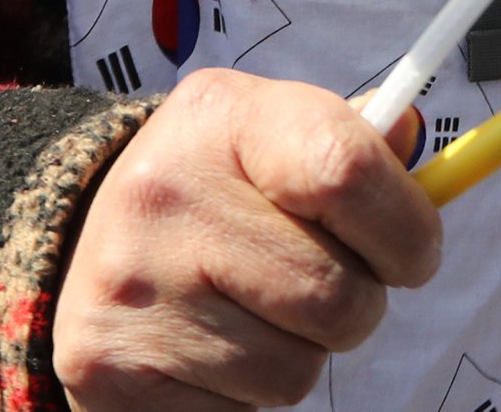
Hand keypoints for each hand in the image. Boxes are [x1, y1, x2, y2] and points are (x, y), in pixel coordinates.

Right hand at [55, 69, 440, 408]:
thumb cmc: (215, 191)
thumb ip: (351, 142)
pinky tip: (209, 348)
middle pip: (338, 295)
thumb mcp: (272, 135)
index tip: (412, 252)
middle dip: (356, 305)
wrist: (85, 247)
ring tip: (251, 312)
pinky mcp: (111, 371)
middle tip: (317, 286)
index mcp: (222, 117)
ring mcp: (133, 287)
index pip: (346, 170)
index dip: (406, 227)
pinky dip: (245, 395)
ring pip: (297, 373)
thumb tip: (415, 139)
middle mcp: (166, 193)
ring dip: (298, 354)